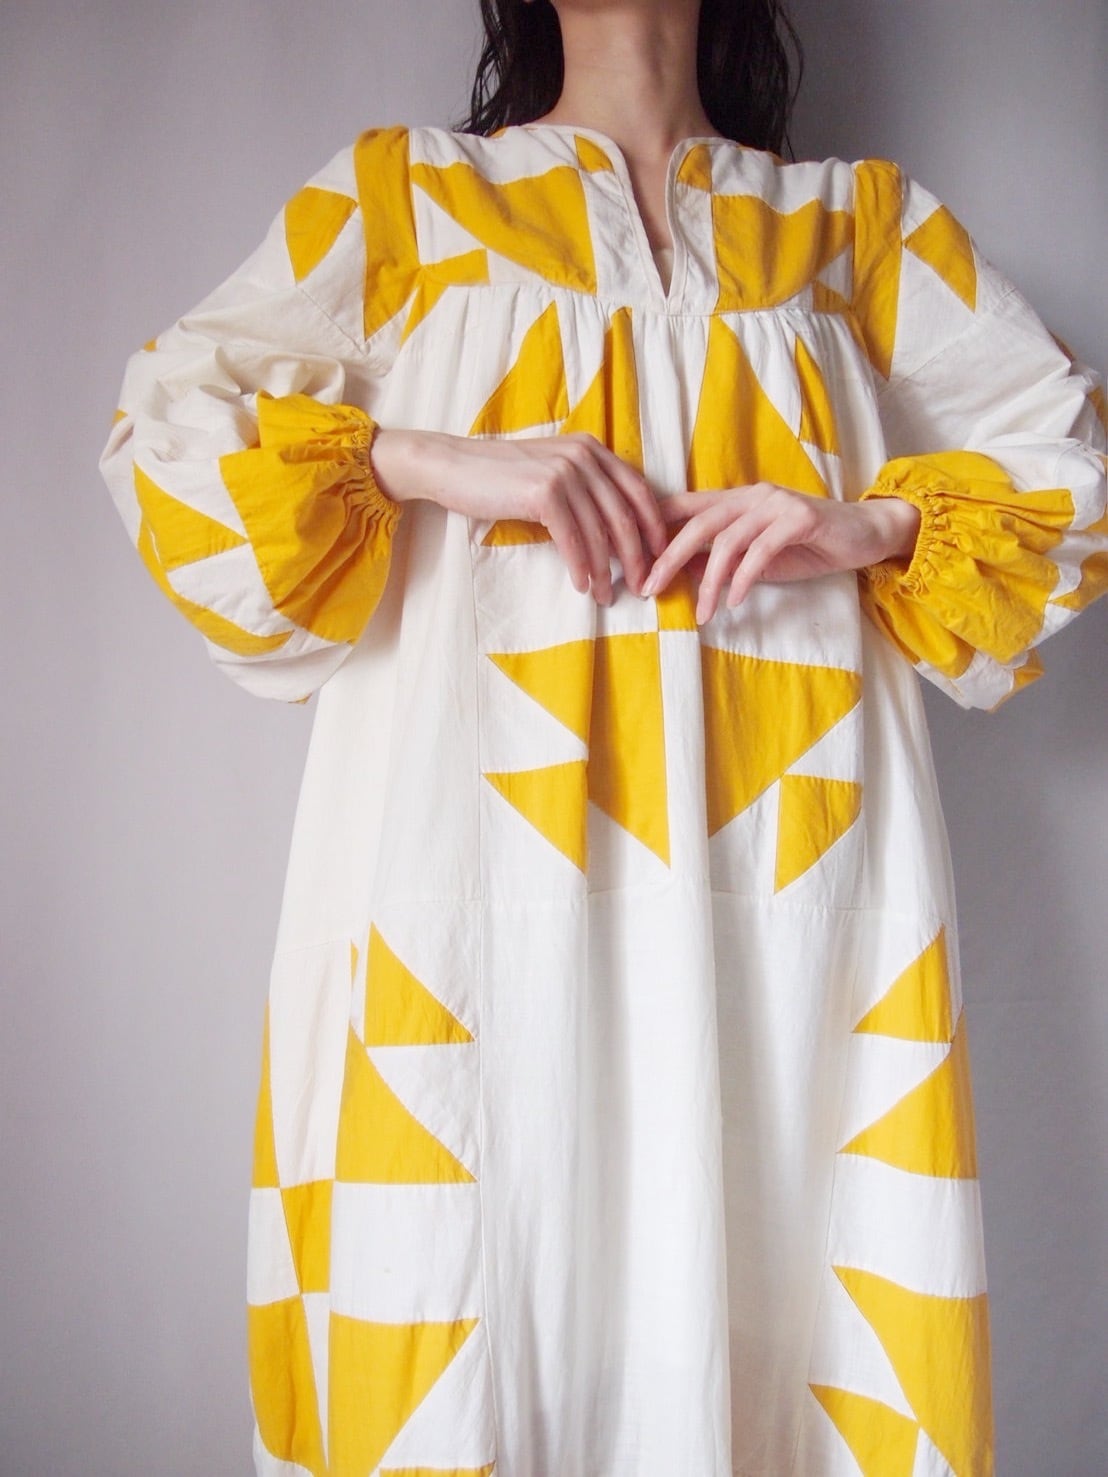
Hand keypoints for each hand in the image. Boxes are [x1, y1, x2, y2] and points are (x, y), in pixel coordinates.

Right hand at [370, 427, 667, 603]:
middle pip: (624, 515)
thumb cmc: (499, 477)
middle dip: (638, 557)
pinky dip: (582, 567)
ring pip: (600, 532)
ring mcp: (565, 471)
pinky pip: (573, 539)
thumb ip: (582, 488)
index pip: (638, 490)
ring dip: (608, 570)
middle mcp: (584, 455)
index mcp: (591, 449)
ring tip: (609, 596)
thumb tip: (612, 531)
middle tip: (643, 588)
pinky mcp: (544, 492)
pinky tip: (583, 586)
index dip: (653, 528)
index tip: (659, 559)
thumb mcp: (550, 473)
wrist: (452, 466)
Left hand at [640, 483, 920, 623]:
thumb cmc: (809, 547)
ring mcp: (776, 504)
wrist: (866, 534)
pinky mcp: (801, 518)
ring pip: (727, 540)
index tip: (631, 563)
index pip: (685, 508)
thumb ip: (720, 560)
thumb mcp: (756, 559)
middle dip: (667, 557)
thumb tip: (678, 572)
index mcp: (737, 500)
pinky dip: (744, 578)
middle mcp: (752, 496)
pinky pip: (762, 549)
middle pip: (697, 522)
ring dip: (710, 580)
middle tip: (648, 588)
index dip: (655, 531)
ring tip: (702, 612)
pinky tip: (735, 601)